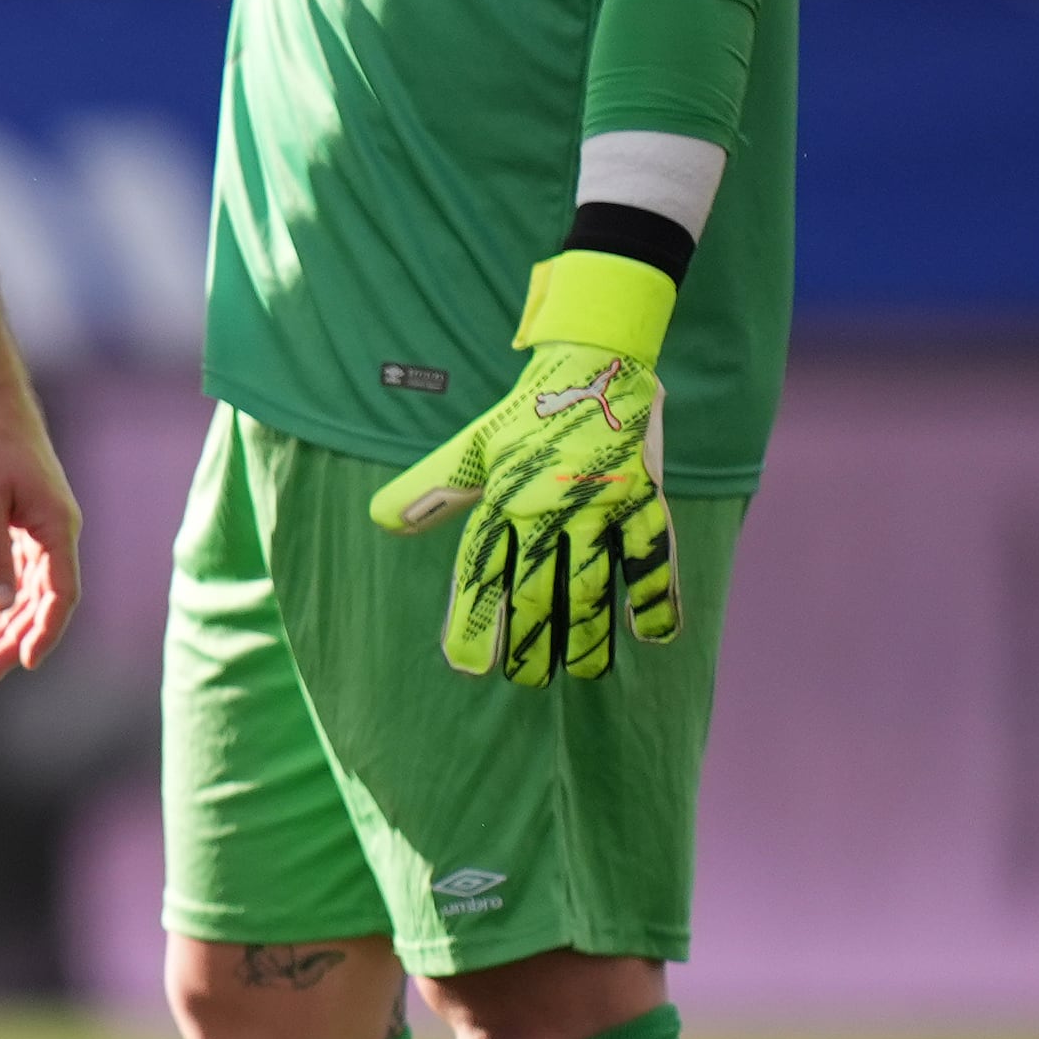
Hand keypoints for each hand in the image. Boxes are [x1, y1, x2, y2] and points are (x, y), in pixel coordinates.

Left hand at [0, 385, 80, 682]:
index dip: (47, 631)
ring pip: (36, 589)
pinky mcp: (29, 522)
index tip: (27, 663)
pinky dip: (11, 598)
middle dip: (22, 637)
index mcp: (57, 526)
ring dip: (14, 623)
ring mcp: (46, 527)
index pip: (62, 593)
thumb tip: (1, 605)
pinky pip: (27, 572)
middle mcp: (59, 530)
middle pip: (48, 599)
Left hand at [369, 251, 677, 683]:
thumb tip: (381, 521)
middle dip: (532, 640)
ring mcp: (598, 501)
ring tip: (587, 674)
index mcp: (502, 498)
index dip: (472, 621)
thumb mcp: (471, 450)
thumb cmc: (527, 415)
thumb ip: (432, 491)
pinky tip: (655, 635)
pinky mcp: (642, 493)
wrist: (593, 359)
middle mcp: (547, 505)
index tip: (466, 666)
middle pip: (537, 588)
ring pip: (593, 581)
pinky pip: (652, 552)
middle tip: (526, 679)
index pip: (480, 572)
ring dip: (590, 633)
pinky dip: (656, 593)